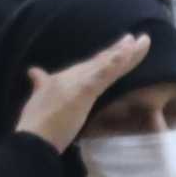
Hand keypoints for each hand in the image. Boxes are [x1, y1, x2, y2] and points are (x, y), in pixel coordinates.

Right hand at [14, 31, 150, 148]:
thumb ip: (41, 84)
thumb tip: (34, 71)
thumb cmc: (36, 122)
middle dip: (122, 50)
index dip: (109, 55)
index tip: (125, 45)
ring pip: (107, 64)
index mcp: (67, 78)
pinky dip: (116, 62)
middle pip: (103, 61)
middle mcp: (74, 75)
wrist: (33, 137)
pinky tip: (127, 54)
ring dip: (125, 53)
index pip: (93, 65)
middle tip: (140, 39)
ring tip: (142, 42)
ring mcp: (79, 81)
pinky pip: (104, 74)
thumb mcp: (39, 98)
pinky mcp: (85, 89)